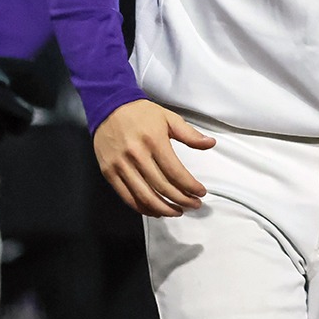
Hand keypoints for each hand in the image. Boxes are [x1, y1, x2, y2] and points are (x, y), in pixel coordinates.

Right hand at [93, 99, 215, 217]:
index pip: (176, 172)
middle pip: (162, 187)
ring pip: (145, 196)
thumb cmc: (139, 113)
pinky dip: (143, 208)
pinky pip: (127, 197)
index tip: (200, 193)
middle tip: (194, 204)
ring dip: (164, 209)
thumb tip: (210, 143)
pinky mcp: (109, 172)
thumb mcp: (168, 117)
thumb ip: (190, 134)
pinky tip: (155, 210)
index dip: (190, 187)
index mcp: (154, 141)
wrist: (108, 106)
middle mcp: (137, 155)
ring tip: (177, 212)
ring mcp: (121, 165)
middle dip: (182, 200)